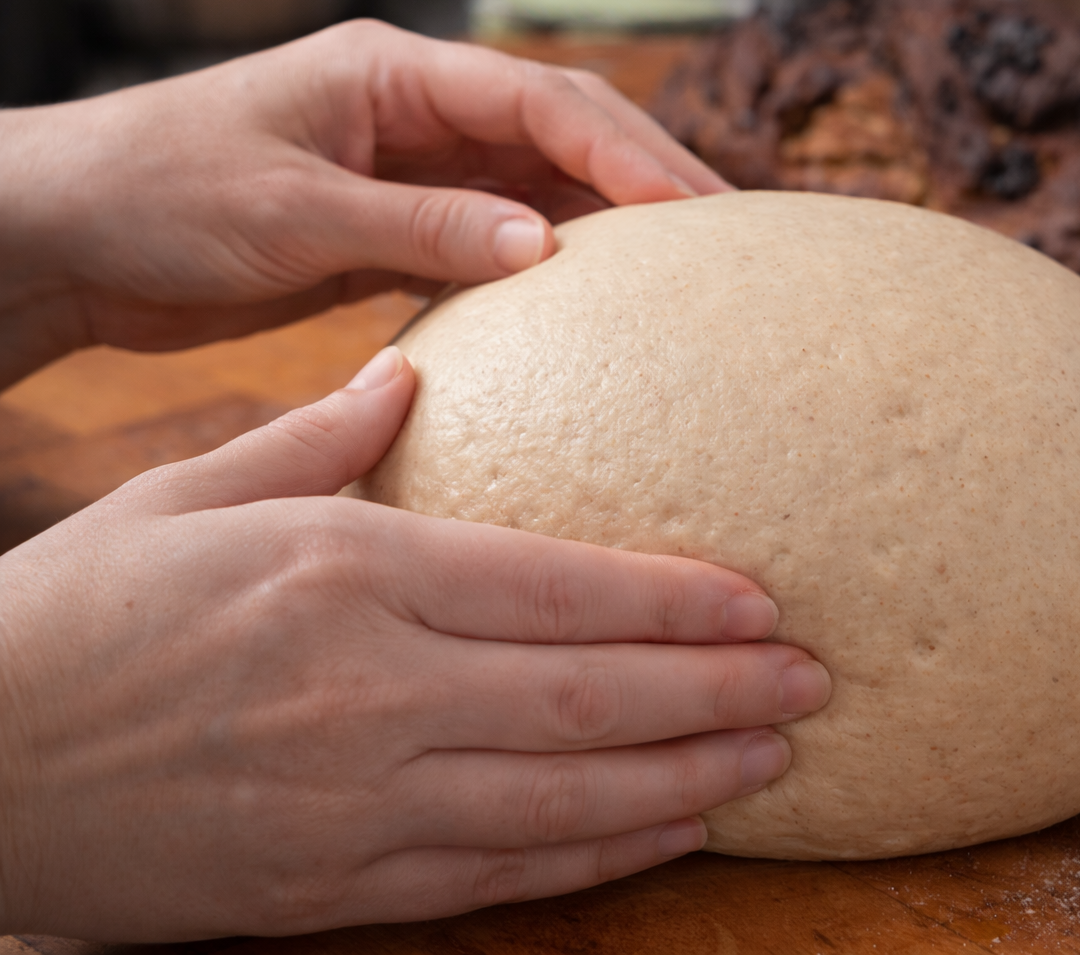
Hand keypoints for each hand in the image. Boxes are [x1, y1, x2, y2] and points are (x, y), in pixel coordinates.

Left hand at [0, 19, 731, 386]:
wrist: (69, 237)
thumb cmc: (155, 193)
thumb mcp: (290, 207)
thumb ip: (419, 224)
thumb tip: (543, 243)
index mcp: (391, 75)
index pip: (539, 100)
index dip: (624, 150)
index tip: (689, 209)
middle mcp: (412, 111)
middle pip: (559, 132)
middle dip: (643, 177)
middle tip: (723, 236)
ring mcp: (408, 168)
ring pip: (535, 185)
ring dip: (606, 224)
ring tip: (682, 275)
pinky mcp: (392, 226)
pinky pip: (491, 238)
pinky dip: (546, 265)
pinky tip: (592, 301)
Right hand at [0, 349, 827, 940]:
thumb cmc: (79, 611)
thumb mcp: (191, 495)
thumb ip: (321, 437)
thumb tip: (412, 374)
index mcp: (345, 572)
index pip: (559, 586)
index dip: (678, 600)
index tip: (765, 601)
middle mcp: (369, 690)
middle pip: (590, 695)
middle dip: (720, 692)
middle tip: (817, 682)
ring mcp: (355, 803)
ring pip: (567, 801)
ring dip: (687, 781)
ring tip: (776, 760)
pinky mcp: (331, 888)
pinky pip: (500, 878)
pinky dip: (599, 859)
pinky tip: (671, 833)